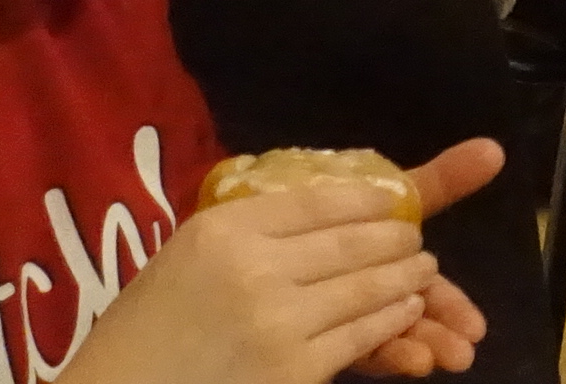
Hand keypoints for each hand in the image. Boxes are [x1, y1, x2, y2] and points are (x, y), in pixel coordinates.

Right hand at [67, 141, 500, 383]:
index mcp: (222, 228)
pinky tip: (405, 310)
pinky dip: (392, 319)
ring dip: (405, 277)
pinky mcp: (295, 369)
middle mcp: (255, 265)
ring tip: (423, 270)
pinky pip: (361, 335)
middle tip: (415, 238)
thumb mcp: (182, 261)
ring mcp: (279, 320)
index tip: (392, 200)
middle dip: (396, 238)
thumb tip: (312, 216)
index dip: (368, 199)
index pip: (317, 199)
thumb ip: (242, 235)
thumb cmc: (142, 336)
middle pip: (352, 241)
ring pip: (367, 287)